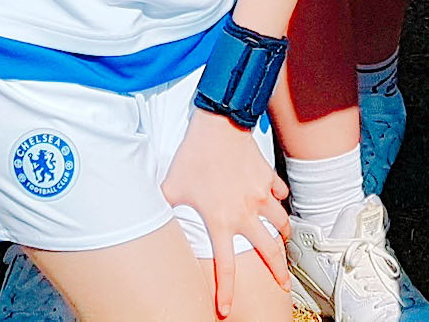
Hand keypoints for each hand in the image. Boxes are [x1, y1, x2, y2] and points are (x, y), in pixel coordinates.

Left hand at [162, 108, 288, 316]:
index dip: (226, 291)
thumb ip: (162, 208)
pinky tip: (276, 199)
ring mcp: (260, 195)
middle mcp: (245, 214)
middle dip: (279, 272)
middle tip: (283, 285)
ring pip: (281, 223)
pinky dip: (280, 199)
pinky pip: (280, 193)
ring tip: (283, 242)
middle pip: (270, 251)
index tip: (226, 309)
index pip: (226, 267)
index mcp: (221, 222)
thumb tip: (145, 219)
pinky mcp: (267, 177)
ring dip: (283, 235)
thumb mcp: (170, 187)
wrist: (219, 125)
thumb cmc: (193, 156)